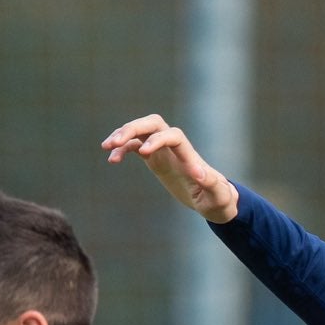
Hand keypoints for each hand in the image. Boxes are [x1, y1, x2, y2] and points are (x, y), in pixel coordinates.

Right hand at [102, 116, 240, 222]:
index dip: (158, 139)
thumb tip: (198, 172)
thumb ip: (210, 183)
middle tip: (116, 141)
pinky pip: (135, 146)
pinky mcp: (155, 158)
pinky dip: (123, 149)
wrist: (213, 200)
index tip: (144, 154)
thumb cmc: (218, 199)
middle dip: (134, 128)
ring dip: (123, 135)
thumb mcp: (217, 196)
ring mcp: (164, 151)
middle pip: (153, 123)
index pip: (174, 136)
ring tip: (106, 147)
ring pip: (141, 132)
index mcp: (189, 154)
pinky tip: (112, 159)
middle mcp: (175, 147)